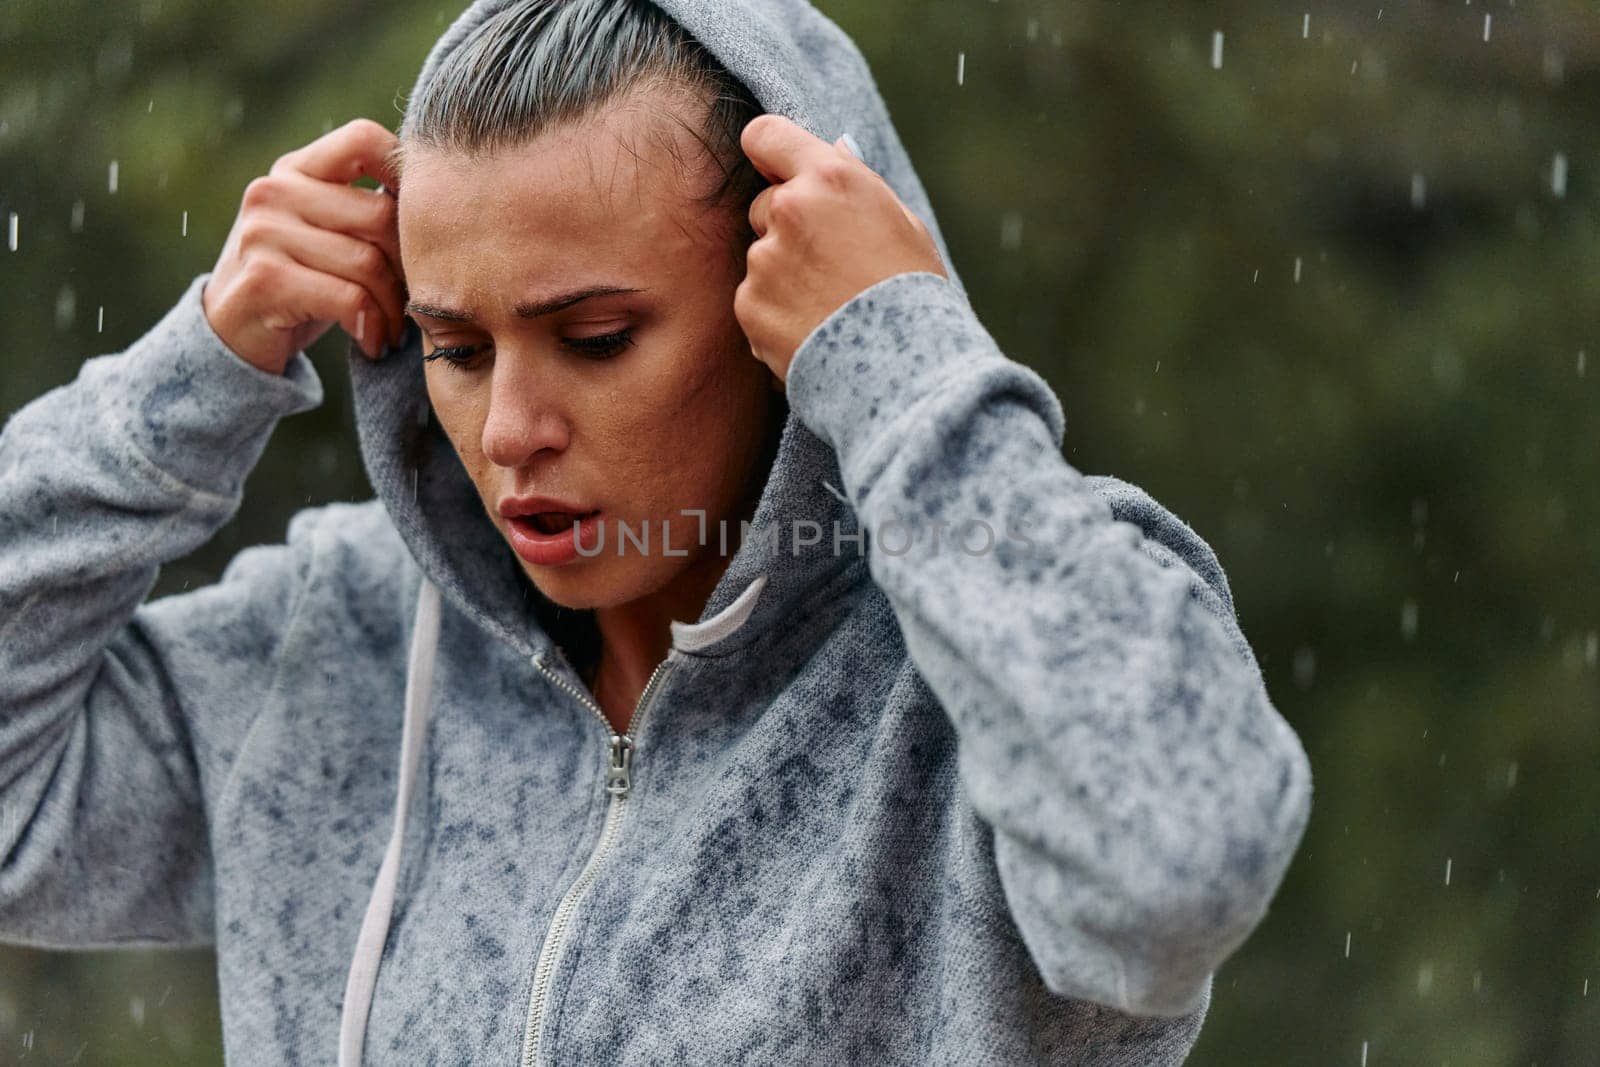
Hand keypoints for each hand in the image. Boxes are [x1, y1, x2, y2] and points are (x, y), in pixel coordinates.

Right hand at [203, 118, 406, 373]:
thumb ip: (367, 207)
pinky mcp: (266, 280)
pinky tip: (372, 341)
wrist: (235, 335)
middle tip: (415, 300)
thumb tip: (445, 194)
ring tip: (395, 328)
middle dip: (409, 265)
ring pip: (368, 262)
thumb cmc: (302, 280)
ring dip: (393, 307)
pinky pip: (349, 298)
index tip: (425, 222)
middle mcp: (273, 192)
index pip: (363, 139)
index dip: (406, 172)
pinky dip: (371, 326)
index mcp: (295, 169)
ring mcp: (264, 233)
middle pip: (380, 213)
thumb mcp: (329, 233)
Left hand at [735, 114, 948, 384]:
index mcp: (830, 178)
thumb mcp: (901, 222)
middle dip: (787, 227)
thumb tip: (832, 152)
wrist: (905, 367)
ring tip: (829, 306)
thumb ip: (855, 185)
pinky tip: (815, 329)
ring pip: (762, 258)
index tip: (776, 170)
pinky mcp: (750, 305)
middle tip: (829, 263)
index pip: (766, 136)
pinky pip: (756, 300)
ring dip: (784, 276)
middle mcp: (789, 211)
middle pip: (765, 205)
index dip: (769, 153)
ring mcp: (764, 260)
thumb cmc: (914, 292)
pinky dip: (777, 314)